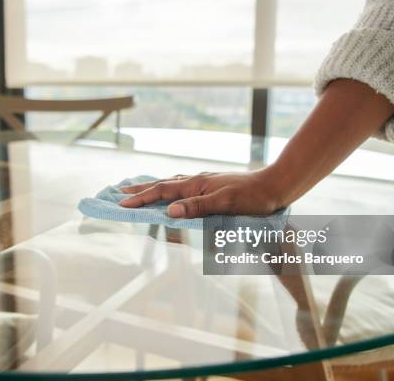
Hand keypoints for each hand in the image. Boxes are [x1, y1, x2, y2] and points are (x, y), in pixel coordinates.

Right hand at [119, 169, 283, 217]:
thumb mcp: (225, 204)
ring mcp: (204, 182)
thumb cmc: (252, 197)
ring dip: (153, 187)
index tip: (121, 203)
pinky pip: (183, 185)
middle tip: (119, 191)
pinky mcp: (211, 186)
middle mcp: (197, 181)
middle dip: (140, 189)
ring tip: (138, 188)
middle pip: (162, 184)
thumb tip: (170, 211)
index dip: (141, 198)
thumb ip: (197, 207)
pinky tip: (172, 191)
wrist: (274, 186)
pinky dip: (170, 187)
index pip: (162, 192)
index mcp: (196, 185)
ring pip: (171, 183)